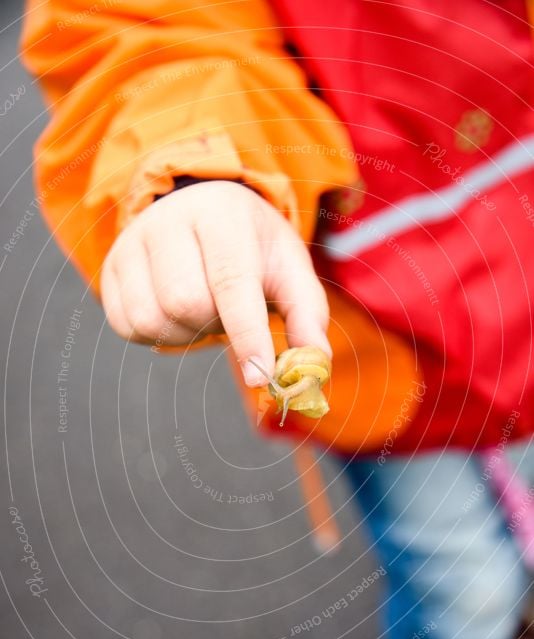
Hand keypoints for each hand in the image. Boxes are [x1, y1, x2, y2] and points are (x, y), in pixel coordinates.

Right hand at [101, 180, 330, 385]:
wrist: (200, 208)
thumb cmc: (252, 247)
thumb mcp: (289, 268)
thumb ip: (307, 315)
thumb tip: (315, 365)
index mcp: (222, 214)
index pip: (230, 281)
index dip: (246, 334)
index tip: (259, 377)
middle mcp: (169, 221)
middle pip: (186, 304)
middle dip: (213, 325)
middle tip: (228, 311)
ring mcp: (132, 242)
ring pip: (152, 320)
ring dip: (185, 334)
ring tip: (203, 308)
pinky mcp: (110, 268)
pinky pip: (128, 326)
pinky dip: (158, 335)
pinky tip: (176, 314)